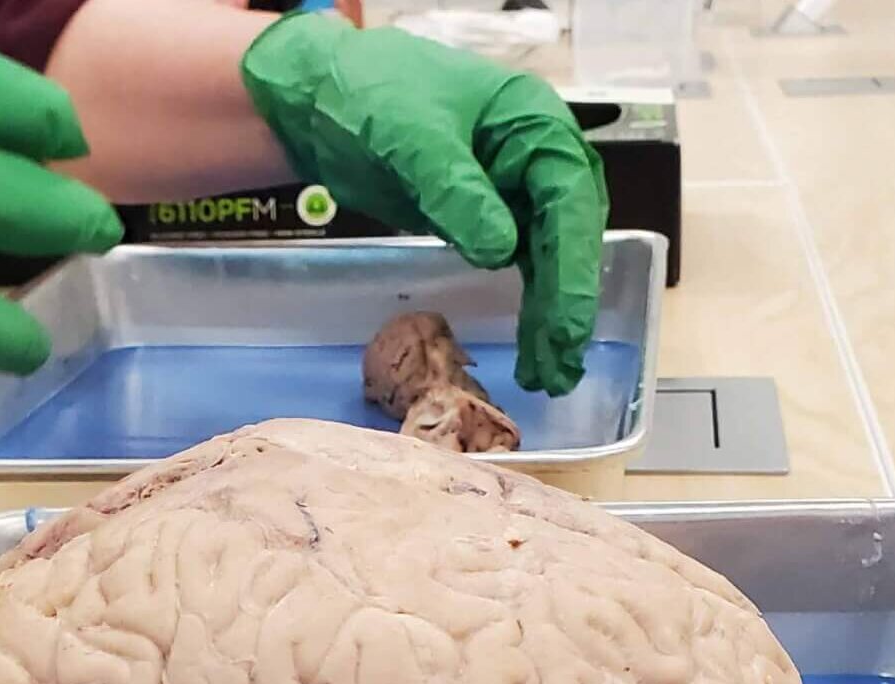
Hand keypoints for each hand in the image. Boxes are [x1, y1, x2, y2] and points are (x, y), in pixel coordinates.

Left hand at [240, 15, 608, 394]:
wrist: (322, 99)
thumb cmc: (372, 95)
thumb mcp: (412, 137)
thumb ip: (456, 190)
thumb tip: (501, 251)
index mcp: (534, 122)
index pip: (570, 199)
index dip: (573, 267)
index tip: (566, 324)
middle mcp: (537, 156)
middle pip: (569, 235)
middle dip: (568, 302)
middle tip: (560, 368)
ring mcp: (514, 189)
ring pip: (548, 258)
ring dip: (550, 315)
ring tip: (549, 376)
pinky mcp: (486, 216)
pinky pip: (519, 264)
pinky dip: (526, 306)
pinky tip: (531, 347)